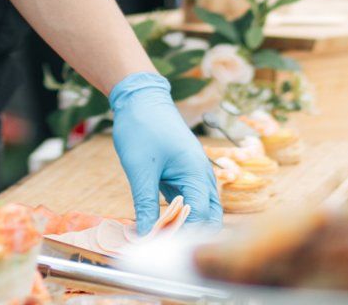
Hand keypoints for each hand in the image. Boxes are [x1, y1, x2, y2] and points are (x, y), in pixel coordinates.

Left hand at [108, 71, 221, 233]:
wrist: (139, 97)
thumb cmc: (142, 127)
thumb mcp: (140, 170)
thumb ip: (144, 205)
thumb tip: (144, 237)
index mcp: (197, 173)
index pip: (200, 217)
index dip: (183, 237)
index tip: (161, 250)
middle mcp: (202, 176)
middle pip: (208, 217)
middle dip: (191, 236)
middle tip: (165, 249)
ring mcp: (194, 174)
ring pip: (199, 210)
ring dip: (184, 226)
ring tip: (162, 241)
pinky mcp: (182, 174)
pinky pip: (186, 200)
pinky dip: (177, 214)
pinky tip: (160, 225)